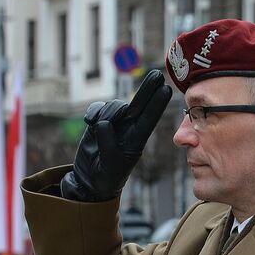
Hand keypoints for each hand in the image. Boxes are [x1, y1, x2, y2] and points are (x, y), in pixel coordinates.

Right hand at [60, 70, 172, 201]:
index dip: (157, 104)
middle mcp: (128, 128)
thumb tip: (103, 122)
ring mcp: (114, 123)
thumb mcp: (110, 163)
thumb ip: (107, 142)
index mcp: (136, 140)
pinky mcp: (98, 122)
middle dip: (147, 89)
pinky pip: (98, 108)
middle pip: (139, 105)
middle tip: (157, 74)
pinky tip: (88, 122)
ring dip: (106, 112)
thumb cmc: (106, 175)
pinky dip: (93, 112)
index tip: (166, 89)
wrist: (90, 179)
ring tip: (96, 126)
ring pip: (114, 106)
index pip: (149, 119)